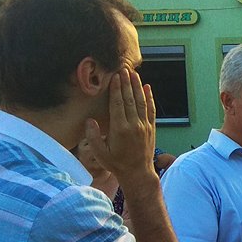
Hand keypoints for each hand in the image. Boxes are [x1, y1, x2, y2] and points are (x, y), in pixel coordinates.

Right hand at [85, 69, 155, 184]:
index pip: (117, 104)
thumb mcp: (100, 153)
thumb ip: (93, 137)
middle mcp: (134, 125)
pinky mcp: (151, 128)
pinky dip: (150, 98)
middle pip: (129, 99)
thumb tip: (89, 120)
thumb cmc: (116, 164)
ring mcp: (144, 126)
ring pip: (141, 102)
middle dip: (126, 83)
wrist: (138, 173)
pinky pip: (151, 110)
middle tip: (123, 69)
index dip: (116, 89)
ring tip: (134, 74)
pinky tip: (148, 88)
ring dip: (138, 87)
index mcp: (120, 129)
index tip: (115, 77)